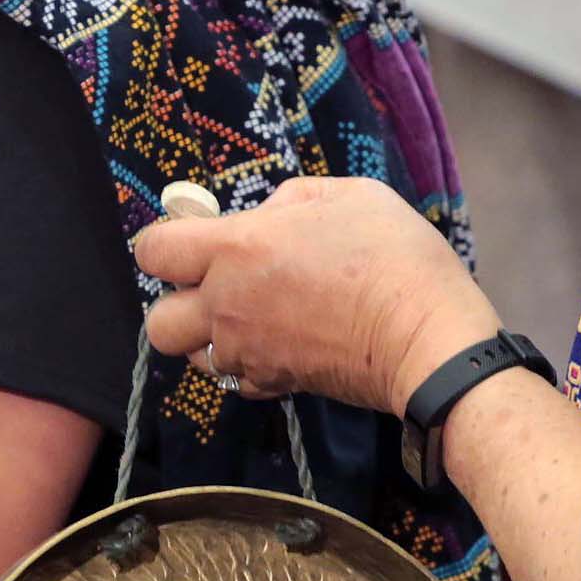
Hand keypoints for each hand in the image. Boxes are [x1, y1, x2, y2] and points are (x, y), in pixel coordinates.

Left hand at [134, 178, 497, 415]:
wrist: (426, 336)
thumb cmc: (392, 256)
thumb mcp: (347, 196)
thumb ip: (292, 200)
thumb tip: (269, 215)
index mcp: (235, 248)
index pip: (153, 251)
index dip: (167, 243)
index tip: (198, 237)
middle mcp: (227, 305)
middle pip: (159, 321)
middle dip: (177, 303)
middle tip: (217, 287)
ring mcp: (248, 352)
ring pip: (196, 357)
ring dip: (212, 339)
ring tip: (254, 318)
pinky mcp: (274, 385)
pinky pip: (237, 380)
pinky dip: (248, 365)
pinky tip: (281, 344)